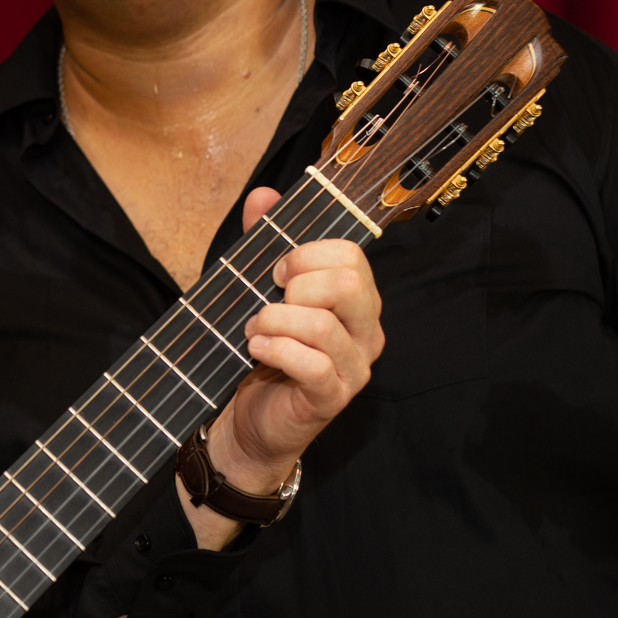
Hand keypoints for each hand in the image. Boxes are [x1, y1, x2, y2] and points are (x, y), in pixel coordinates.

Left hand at [182, 186, 383, 548]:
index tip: (274, 268)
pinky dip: (276, 349)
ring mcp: (354, 368)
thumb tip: (264, 196)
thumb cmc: (263, 353)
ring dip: (274, 320)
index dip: (307, 253)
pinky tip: (256, 349)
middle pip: (347, 284)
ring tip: (253, 332)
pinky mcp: (332, 398)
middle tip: (265, 300)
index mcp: (357, 301)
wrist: (251, 421)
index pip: (351, 256)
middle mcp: (367, 332)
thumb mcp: (260, 292)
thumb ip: (264, 243)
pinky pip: (312, 364)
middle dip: (295, 284)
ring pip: (324, 324)